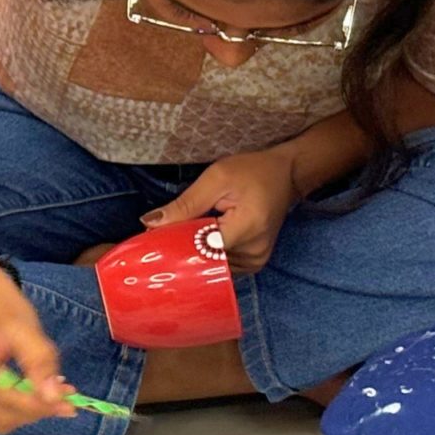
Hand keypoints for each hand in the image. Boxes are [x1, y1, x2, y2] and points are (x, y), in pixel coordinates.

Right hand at [0, 268, 77, 434]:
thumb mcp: (26, 325)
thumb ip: (40, 362)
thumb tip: (55, 398)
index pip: (4, 396)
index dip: (37, 403)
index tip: (68, 402)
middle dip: (33, 412)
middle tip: (64, 399)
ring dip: (26, 413)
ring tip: (50, 393)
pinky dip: (16, 407)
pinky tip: (33, 390)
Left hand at [143, 149, 298, 272]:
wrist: (286, 175)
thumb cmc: (252, 171)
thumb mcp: (216, 179)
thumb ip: (184, 205)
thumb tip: (149, 223)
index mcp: (248, 230)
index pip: (200, 249)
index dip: (173, 244)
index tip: (151, 238)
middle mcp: (254, 253)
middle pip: (204, 259)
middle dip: (179, 247)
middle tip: (159, 234)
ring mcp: (255, 261)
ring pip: (209, 263)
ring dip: (192, 249)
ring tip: (182, 230)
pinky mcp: (253, 262)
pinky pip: (220, 263)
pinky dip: (206, 251)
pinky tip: (198, 236)